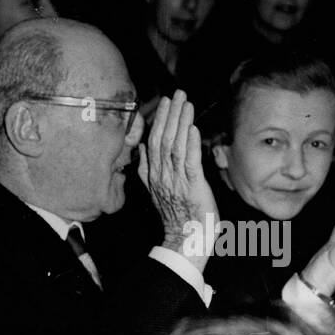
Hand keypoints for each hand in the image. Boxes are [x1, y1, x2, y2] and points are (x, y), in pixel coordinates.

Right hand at [138, 90, 218, 270]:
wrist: (184, 241)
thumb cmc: (176, 217)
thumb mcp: (156, 191)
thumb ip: (147, 169)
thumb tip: (141, 148)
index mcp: (153, 177)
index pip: (152, 143)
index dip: (158, 121)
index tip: (165, 102)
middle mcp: (162, 177)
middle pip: (162, 140)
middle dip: (170, 115)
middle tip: (177, 94)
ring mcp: (176, 182)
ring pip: (175, 147)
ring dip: (181, 123)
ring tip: (186, 103)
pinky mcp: (192, 188)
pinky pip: (190, 163)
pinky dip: (191, 144)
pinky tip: (193, 128)